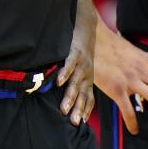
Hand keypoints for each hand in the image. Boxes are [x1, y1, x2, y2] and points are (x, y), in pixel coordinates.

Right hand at [57, 5, 97, 126]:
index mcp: (87, 78)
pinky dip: (65, 73)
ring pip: (75, 82)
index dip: (85, 109)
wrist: (86, 25)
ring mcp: (81, 63)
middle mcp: (86, 73)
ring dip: (70, 96)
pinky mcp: (75, 52)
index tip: (80, 124)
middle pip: (81, 94)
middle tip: (74, 123)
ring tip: (64, 110)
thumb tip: (63, 95)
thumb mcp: (80, 66)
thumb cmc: (80, 48)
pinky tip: (59, 82)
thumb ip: (73, 81)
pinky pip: (69, 64)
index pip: (87, 97)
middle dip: (78, 109)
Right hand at [94, 26, 147, 133]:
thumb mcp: (130, 50)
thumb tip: (146, 66)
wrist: (92, 42)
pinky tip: (135, 131)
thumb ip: (140, 60)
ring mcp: (131, 81)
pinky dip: (133, 122)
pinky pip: (128, 110)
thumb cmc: (109, 45)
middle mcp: (143, 71)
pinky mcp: (118, 90)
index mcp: (147, 59)